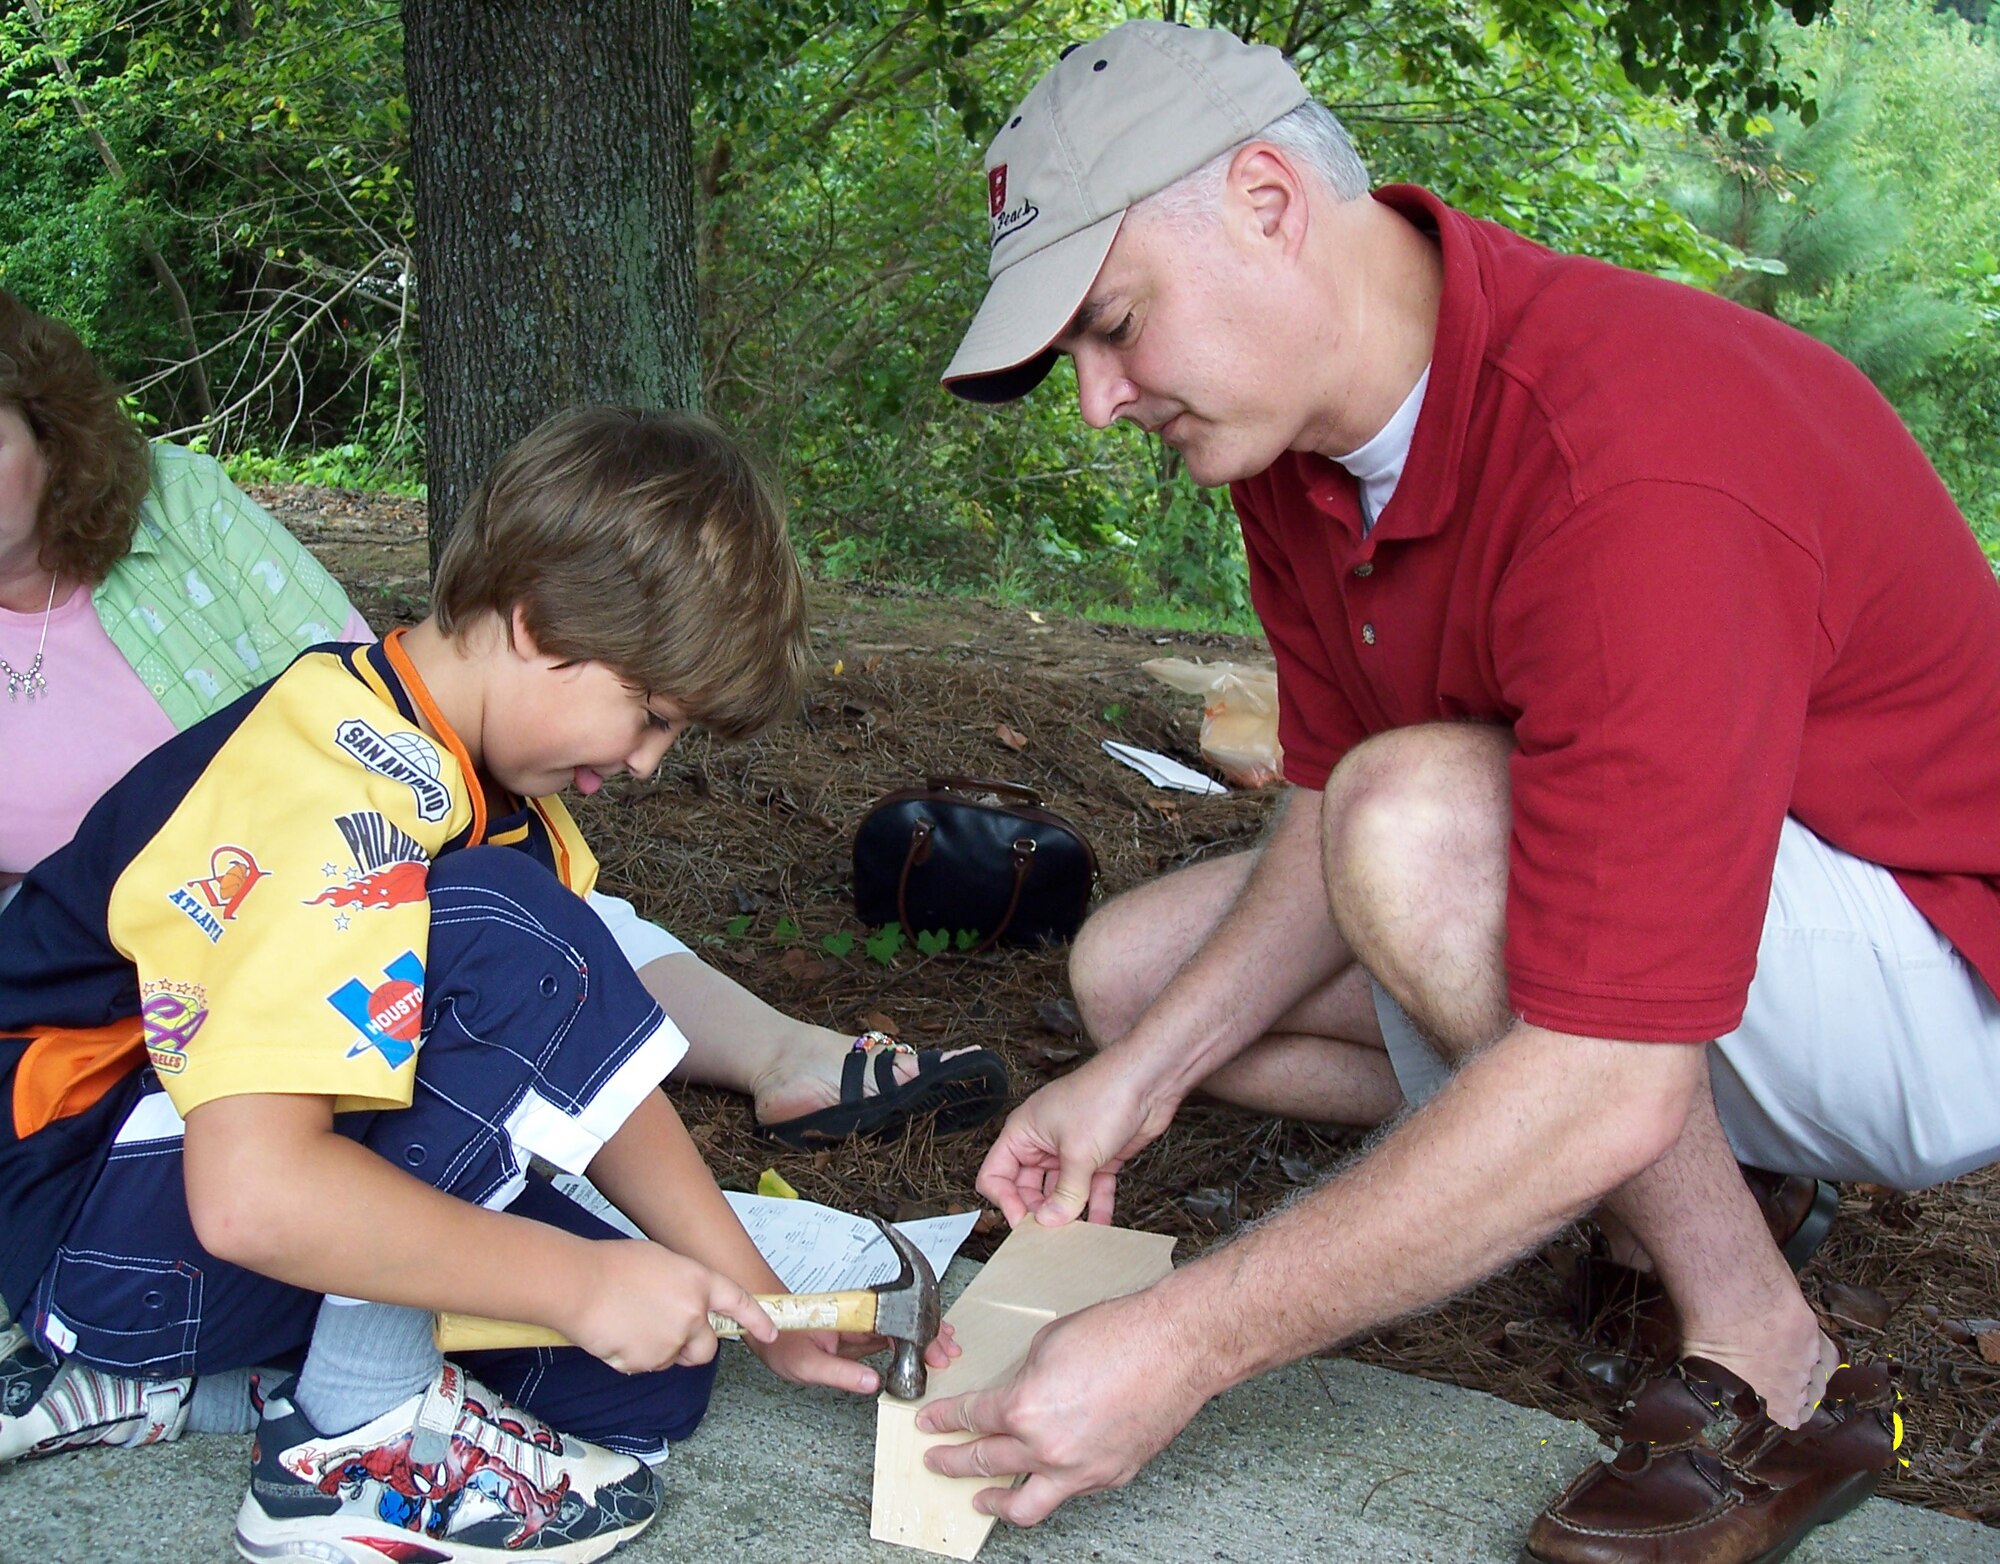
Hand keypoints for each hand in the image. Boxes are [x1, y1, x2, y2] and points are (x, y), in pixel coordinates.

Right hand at [564, 1238, 777, 1373]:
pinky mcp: (646, 1363)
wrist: (579, 1285)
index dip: (757, 1320)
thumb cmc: (614, 1265)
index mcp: (699, 1282)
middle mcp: (692, 1315)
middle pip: (707, 1348)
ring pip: (674, 1358)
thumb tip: (688, 1304)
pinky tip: (618, 1334)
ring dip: (660, 1350)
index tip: (771, 1333)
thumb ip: (685, 1286)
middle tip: (669, 1332)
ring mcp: (670, 1342)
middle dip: (694, 1347)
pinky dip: (635, 1357)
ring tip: (631, 1323)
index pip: (739, 1303)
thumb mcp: (663, 1261)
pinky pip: (646, 1366)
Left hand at [749, 1319, 961, 1393]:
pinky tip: (922, 1349)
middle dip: (930, 1335)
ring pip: (901, 1326)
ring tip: (946, 1348)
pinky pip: (889, 1334)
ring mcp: (860, 1323)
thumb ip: (840, 1373)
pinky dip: (909, 1341)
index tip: (935, 1352)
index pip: (895, 1325)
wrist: (765, 1326)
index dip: (919, 1338)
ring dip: (924, 1336)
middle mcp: (860, 1315)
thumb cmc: (781, 1341)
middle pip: (905, 1322)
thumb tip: (873, 1382)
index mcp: (852, 1317)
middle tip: (950, 1353)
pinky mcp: (857, 1332)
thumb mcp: (807, 1365)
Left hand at [914, 1293, 1204, 1526]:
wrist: (1176, 1346)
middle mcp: (1048, 1448)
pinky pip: (1069, 1492)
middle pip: (985, 1462)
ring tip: (979, 1499)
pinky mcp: (1111, 1476)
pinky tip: (1042, 1479)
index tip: (931, 1423)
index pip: (971, 1419)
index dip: (945, 1420)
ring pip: (1025, 1504)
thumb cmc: (1120, 1334)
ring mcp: (1081, 1469)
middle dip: (953, 1460)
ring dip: (994, 1502)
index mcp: (1024, 1408)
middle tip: (936, 1458)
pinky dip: (1050, 1486)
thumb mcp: (1048, 1343)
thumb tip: (1015, 1394)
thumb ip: (1022, 1377)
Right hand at [975, 1054, 1173, 1227]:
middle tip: (1052, 1237)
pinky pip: (1090, 1189)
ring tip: (1076, 1238)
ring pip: (1061, 1192)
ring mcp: (1071, 1150)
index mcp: (1023, 1133)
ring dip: (1069, 1214)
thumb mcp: (1077, 1152)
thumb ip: (1064, 1193)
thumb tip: (1049, 1222)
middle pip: (1028, 1189)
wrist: (1147, 1080)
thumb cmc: (1103, 1095)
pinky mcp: (1098, 1157)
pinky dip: (1095, 1207)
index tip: (1023, 1224)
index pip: (996, 1175)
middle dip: (1040, 1212)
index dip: (1005, 1201)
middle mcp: (1043, 1142)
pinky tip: (1101, 1227)